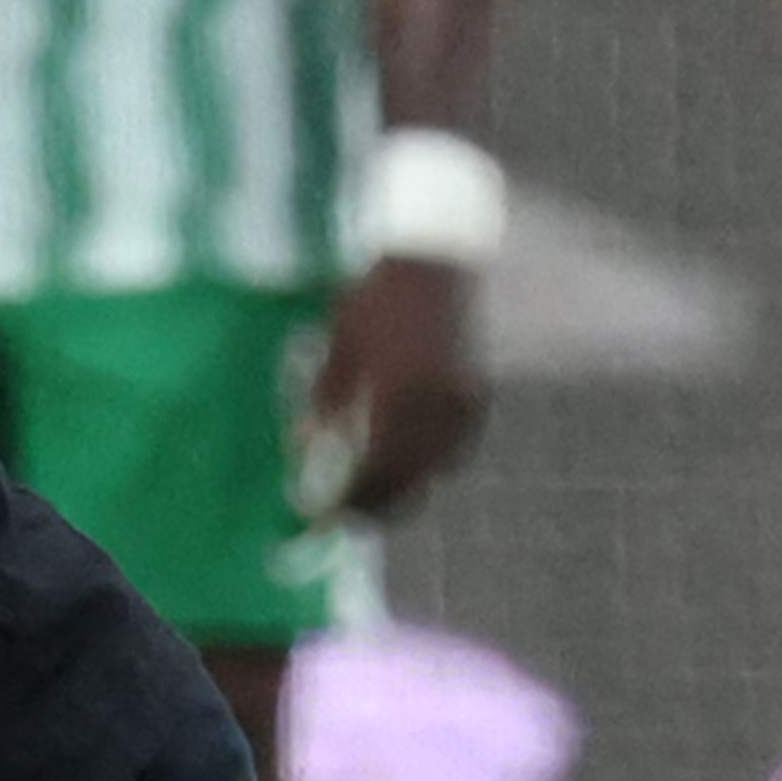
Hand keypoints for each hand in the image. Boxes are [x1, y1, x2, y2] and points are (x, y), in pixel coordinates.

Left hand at [301, 254, 484, 524]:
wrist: (434, 261)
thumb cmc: (373, 298)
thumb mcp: (338, 348)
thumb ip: (324, 402)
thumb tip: (304, 448)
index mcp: (398, 397)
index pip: (374, 472)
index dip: (350, 501)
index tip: (323, 519)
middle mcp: (436, 409)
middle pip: (408, 481)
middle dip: (376, 506)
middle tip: (345, 518)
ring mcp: (463, 404)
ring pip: (436, 470)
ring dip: (403, 489)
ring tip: (371, 497)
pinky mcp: (477, 395)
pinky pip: (454, 448)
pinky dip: (429, 464)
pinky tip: (406, 463)